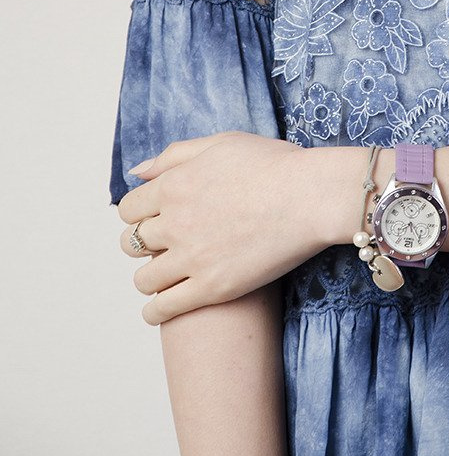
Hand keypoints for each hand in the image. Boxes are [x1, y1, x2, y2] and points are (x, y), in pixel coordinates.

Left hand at [116, 131, 329, 324]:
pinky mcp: (212, 288)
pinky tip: (160, 309)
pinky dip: (155, 311)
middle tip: (161, 247)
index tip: (152, 219)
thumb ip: (175, 155)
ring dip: (150, 278)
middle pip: (132, 244)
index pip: (129, 209)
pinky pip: (164, 309)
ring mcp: (192, 257)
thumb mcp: (221, 143)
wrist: (311, 196)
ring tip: (164, 278)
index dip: (139, 214)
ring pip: (145, 279)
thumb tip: (138, 171)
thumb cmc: (275, 164)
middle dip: (142, 245)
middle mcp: (175, 222)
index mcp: (174, 185)